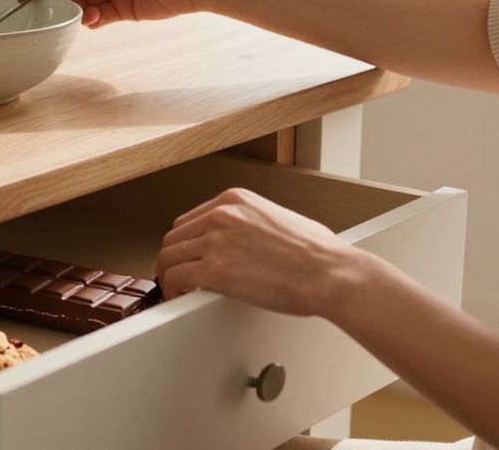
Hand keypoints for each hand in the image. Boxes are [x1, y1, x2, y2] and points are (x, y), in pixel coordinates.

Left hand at [156, 188, 365, 316]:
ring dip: (168, 276)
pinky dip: (173, 291)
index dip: (184, 243)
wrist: (329, 273)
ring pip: (169, 258)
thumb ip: (250, 223)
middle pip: (174, 238)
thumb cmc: (317, 252)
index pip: (190, 220)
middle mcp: (221, 215)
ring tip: (175, 291)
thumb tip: (240, 240)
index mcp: (235, 200)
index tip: (185, 257)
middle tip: (175, 277)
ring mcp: (215, 241)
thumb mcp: (277, 217)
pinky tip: (179, 299)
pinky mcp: (215, 270)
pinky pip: (177, 279)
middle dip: (172, 259)